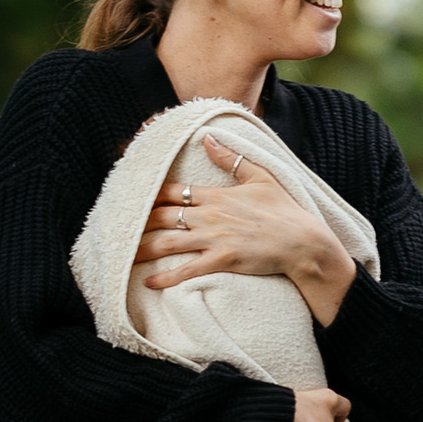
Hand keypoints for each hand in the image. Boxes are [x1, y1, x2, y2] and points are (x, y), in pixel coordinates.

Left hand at [134, 135, 356, 326]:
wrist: (304, 243)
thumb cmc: (285, 211)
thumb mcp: (261, 177)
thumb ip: (231, 159)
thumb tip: (207, 138)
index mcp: (217, 195)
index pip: (174, 191)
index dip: (149, 194)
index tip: (131, 197)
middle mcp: (211, 215)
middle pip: (162, 216)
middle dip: (137, 223)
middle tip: (117, 230)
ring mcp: (215, 239)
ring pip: (168, 242)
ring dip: (143, 250)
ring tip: (123, 257)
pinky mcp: (223, 261)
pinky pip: (187, 270)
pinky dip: (167, 278)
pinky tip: (150, 282)